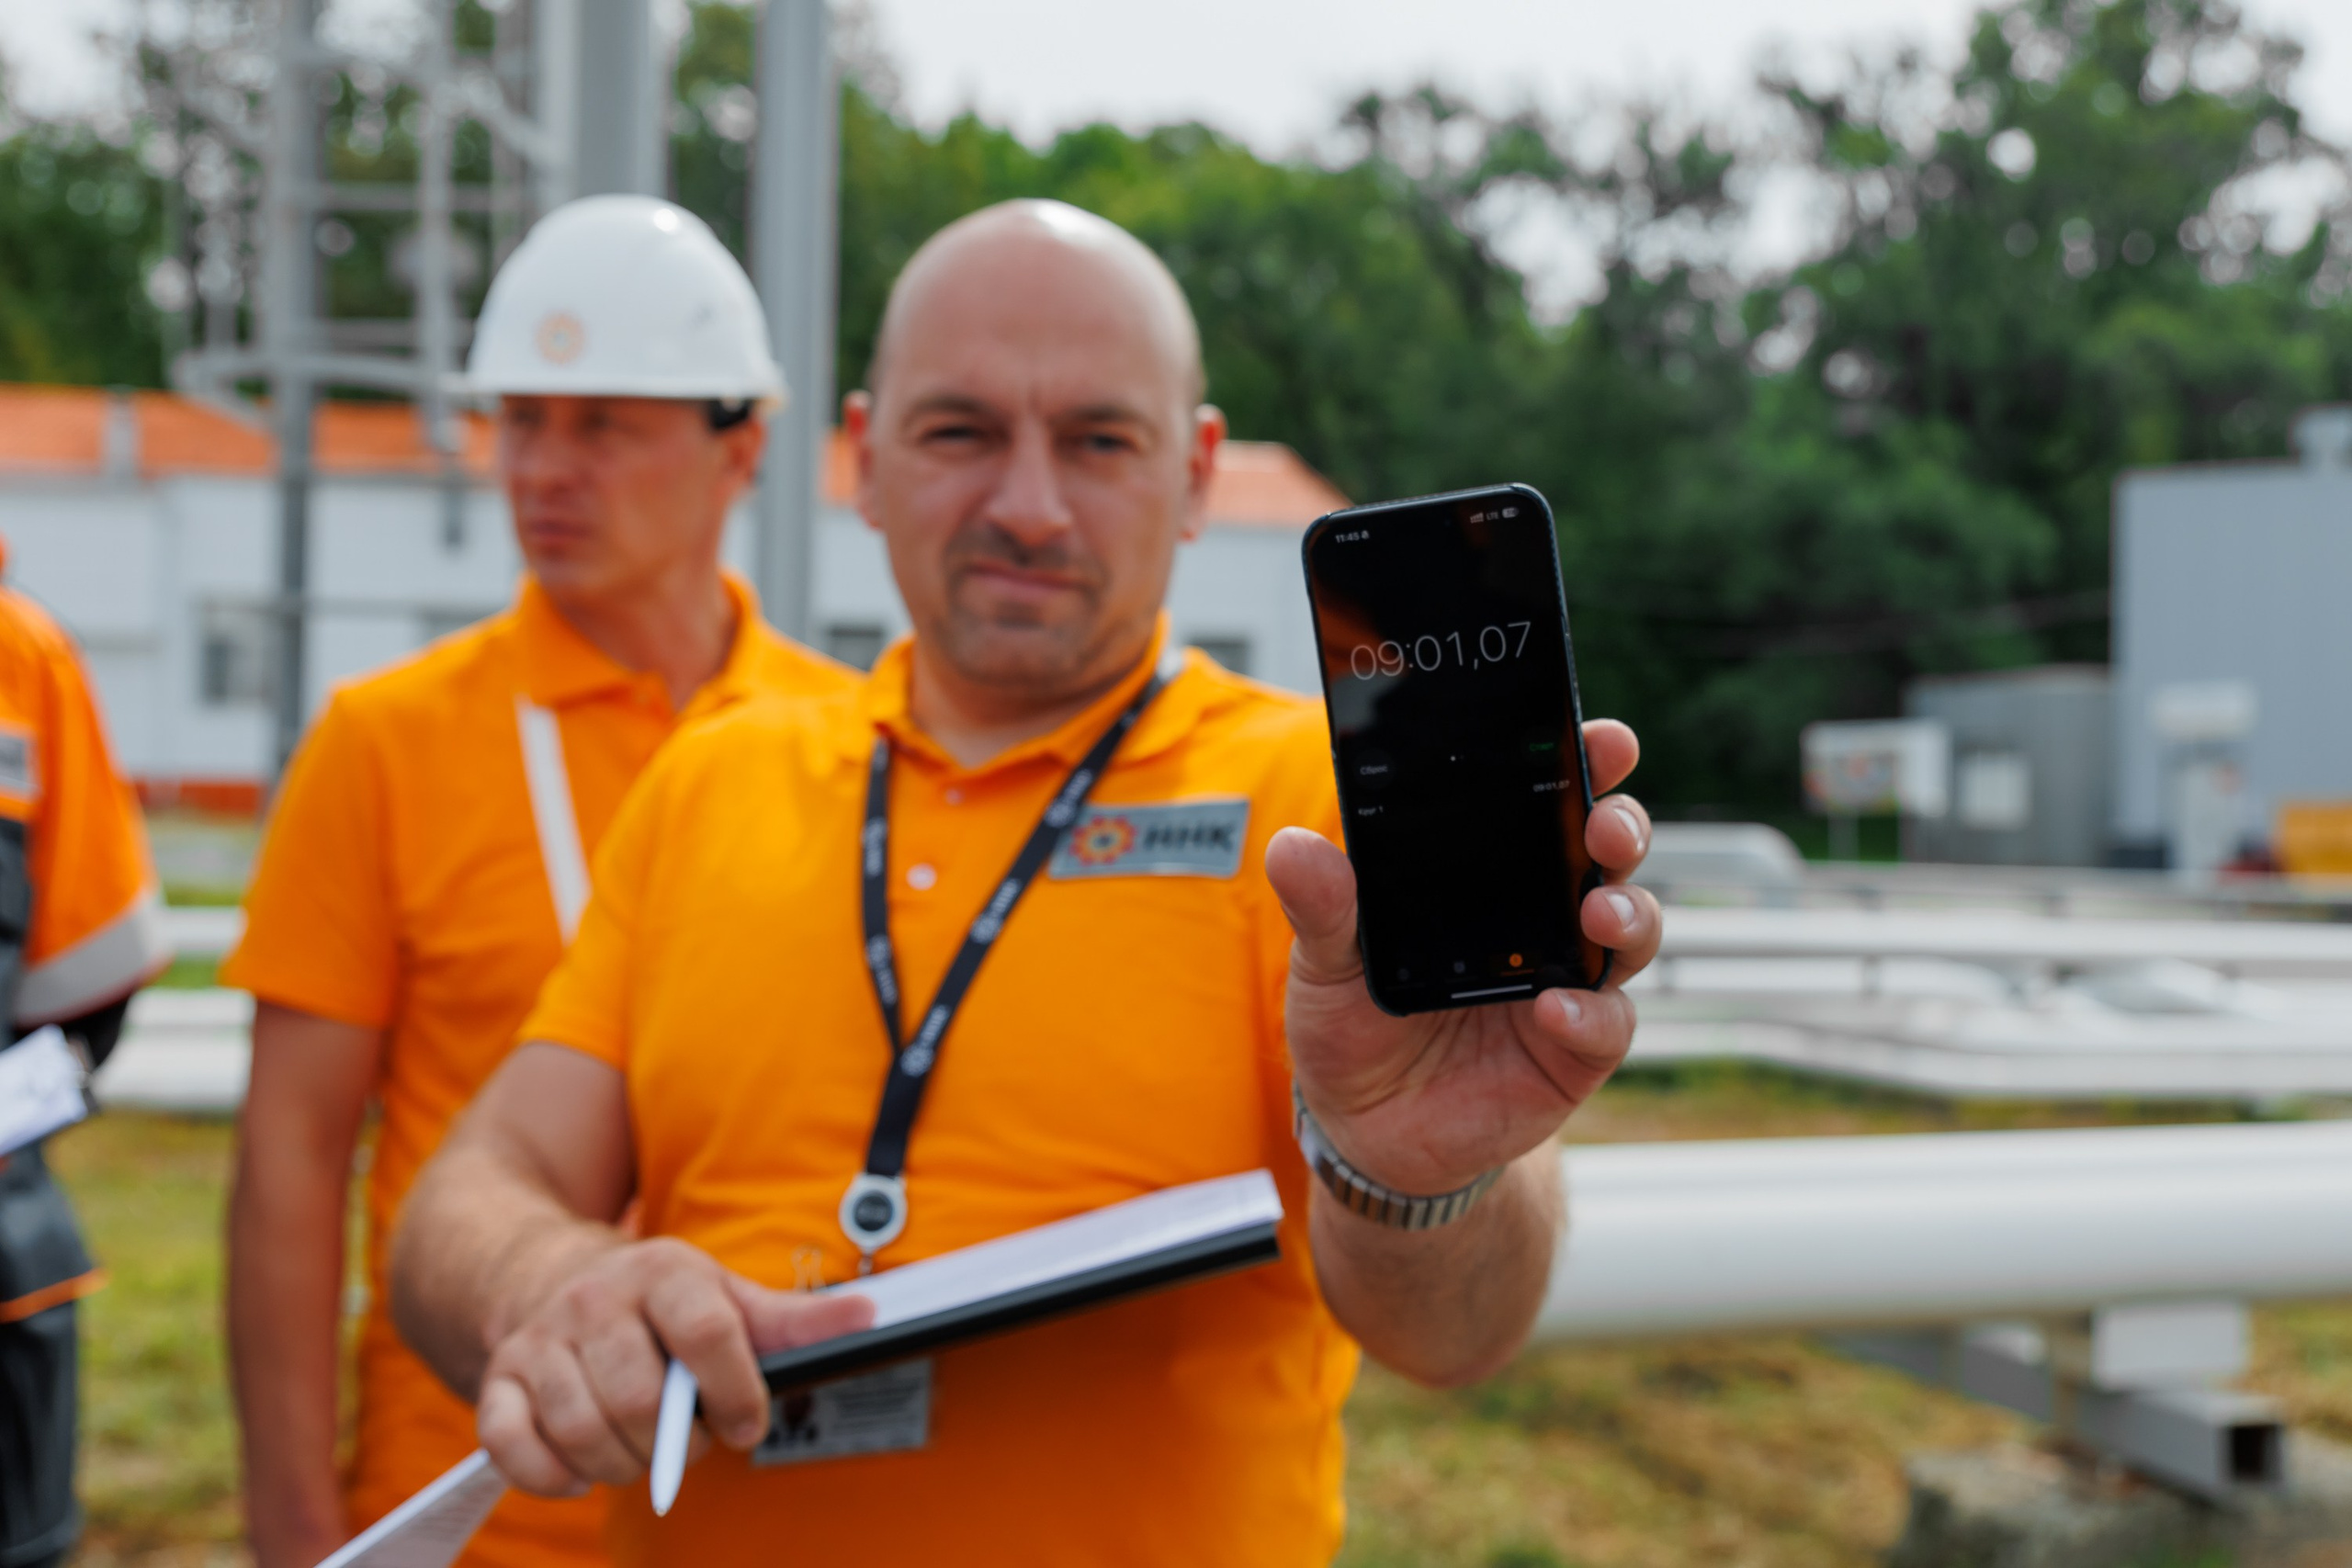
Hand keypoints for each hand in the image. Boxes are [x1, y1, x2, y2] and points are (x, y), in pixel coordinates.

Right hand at [476, 1238, 874, 1494]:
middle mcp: (595, 1300)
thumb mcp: (726, 1295)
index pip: (707, 1334)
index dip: (736, 1393)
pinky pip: (511, 1447)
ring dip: (620, 1466)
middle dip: (676, 1444)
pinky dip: (550, 1478)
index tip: (747, 1426)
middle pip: (640, 1398)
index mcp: (664, 1273)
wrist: (546, 1275)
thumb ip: (793, 1319)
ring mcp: (539, 1341)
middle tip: (688, 1442)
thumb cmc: (659, 1304)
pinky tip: (581, 1473)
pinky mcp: (496, 1381)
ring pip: (581, 1430)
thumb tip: (869, 1317)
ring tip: (641, 1455)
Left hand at [1266, 718, 1658, 1195]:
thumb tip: (1294, 848)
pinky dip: (1591, 1013)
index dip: (1581, 763)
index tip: (1598, 740)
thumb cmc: (1351, 1029)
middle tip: (1605, 824)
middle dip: (1620, 825)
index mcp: (1488, 874)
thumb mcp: (1325, 965)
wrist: (1365, 1131)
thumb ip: (1323, 909)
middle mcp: (1540, 914)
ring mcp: (1564, 979)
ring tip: (1598, 912)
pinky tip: (1556, 1009)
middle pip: (1605, 852)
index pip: (1544, 801)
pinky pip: (1607, 1024)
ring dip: (1626, 913)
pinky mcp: (1572, 1050)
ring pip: (1628, 929)